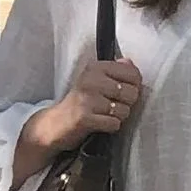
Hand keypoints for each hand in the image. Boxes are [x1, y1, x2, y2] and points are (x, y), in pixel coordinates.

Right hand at [15, 52, 142, 182]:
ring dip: (118, 117)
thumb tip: (130, 63)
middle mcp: (91, 80)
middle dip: (127, 104)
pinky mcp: (85, 118)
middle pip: (131, 93)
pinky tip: (100, 123)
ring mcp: (87, 99)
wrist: (56, 123)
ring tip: (105, 115)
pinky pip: (114, 124)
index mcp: (95, 68)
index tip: (124, 91)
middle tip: (113, 106)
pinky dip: (111, 127)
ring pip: (124, 110)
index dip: (135, 86)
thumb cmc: (80, 102)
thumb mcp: (94, 80)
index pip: (132, 73)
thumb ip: (114, 70)